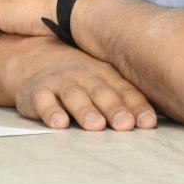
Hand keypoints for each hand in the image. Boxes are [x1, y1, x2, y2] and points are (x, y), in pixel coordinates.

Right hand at [7, 38, 157, 130]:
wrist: (31, 58)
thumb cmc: (77, 75)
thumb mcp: (101, 80)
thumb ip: (124, 98)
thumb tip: (152, 123)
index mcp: (104, 74)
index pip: (124, 91)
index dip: (137, 107)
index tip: (148, 123)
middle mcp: (84, 76)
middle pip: (101, 93)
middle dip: (115, 109)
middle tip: (125, 125)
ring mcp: (60, 83)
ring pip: (74, 96)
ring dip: (86, 111)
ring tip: (96, 126)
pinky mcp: (37, 93)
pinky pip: (44, 102)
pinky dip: (51, 112)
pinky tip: (59, 124)